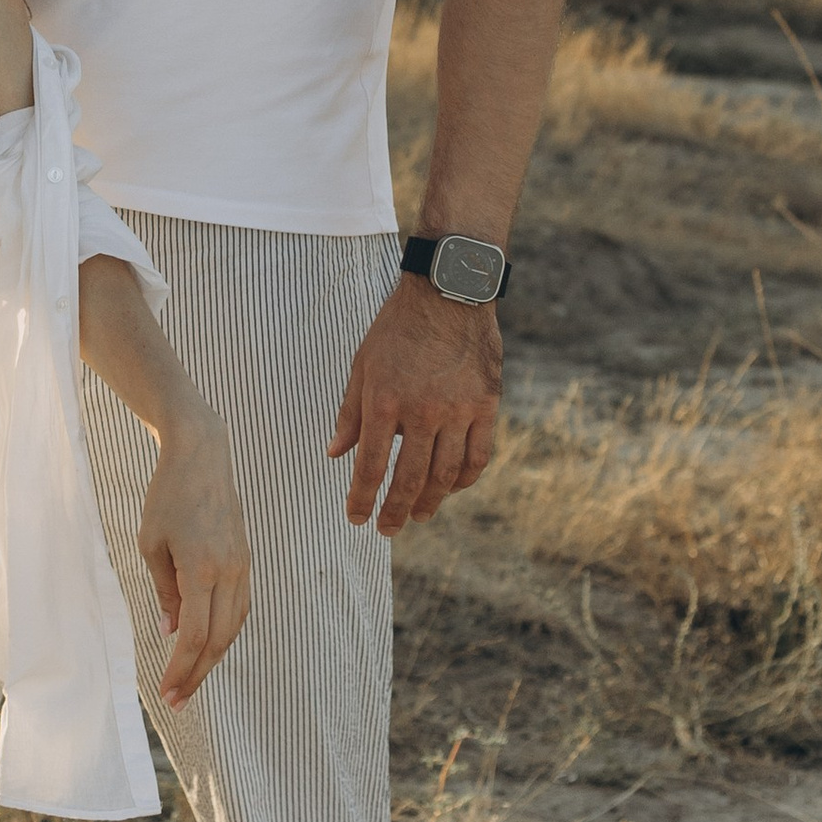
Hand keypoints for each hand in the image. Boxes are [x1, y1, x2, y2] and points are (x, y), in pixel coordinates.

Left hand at [136, 402, 251, 703]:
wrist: (201, 455)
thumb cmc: (166, 496)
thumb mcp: (151, 544)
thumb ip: (164, 591)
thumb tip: (172, 632)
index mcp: (201, 569)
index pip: (194, 635)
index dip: (181, 669)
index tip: (166, 692)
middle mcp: (229, 571)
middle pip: (218, 640)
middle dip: (197, 673)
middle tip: (177, 700)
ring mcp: (242, 566)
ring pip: (234, 627)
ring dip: (213, 657)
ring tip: (191, 679)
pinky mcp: (245, 559)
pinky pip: (240, 607)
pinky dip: (225, 632)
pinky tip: (208, 645)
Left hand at [329, 275, 501, 534]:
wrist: (448, 291)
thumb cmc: (398, 328)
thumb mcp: (363, 364)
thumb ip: (350, 413)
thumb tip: (335, 454)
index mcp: (385, 401)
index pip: (372, 465)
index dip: (362, 498)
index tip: (356, 518)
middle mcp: (422, 412)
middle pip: (410, 478)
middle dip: (395, 510)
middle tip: (388, 530)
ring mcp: (459, 410)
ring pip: (447, 474)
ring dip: (431, 501)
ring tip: (419, 515)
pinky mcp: (486, 404)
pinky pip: (478, 455)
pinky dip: (465, 478)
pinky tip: (453, 487)